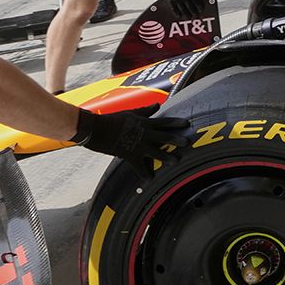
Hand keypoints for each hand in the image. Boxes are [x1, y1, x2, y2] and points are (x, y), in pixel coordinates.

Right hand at [73, 106, 190, 176]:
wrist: (97, 129)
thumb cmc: (113, 119)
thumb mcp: (130, 113)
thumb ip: (145, 111)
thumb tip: (157, 105)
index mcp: (145, 122)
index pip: (164, 122)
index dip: (176, 122)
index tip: (187, 123)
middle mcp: (144, 134)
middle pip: (164, 136)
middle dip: (177, 139)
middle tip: (187, 142)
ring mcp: (138, 145)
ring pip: (156, 152)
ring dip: (167, 157)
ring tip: (176, 161)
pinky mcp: (130, 155)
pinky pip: (140, 167)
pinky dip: (145, 174)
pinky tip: (151, 179)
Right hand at [160, 0, 202, 19]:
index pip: (196, 2)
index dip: (199, 7)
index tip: (201, 11)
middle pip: (191, 7)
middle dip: (194, 13)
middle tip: (196, 17)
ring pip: (183, 10)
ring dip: (187, 15)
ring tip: (189, 18)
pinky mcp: (171, 1)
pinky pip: (174, 9)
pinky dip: (177, 14)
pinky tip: (179, 16)